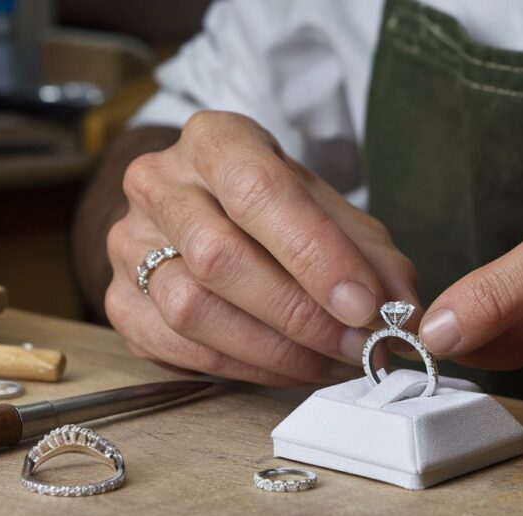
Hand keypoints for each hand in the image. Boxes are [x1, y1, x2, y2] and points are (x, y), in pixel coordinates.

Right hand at [105, 112, 417, 384]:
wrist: (206, 212)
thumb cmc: (277, 210)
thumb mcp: (330, 211)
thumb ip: (368, 254)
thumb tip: (402, 311)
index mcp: (214, 141)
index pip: (260, 192)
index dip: (316, 254)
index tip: (366, 304)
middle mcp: (158, 184)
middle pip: (220, 257)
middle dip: (301, 313)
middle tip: (359, 345)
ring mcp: (129, 244)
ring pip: (193, 309)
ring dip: (275, 349)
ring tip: (332, 360)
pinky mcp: (120, 302)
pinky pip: (178, 348)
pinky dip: (245, 368)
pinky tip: (291, 368)